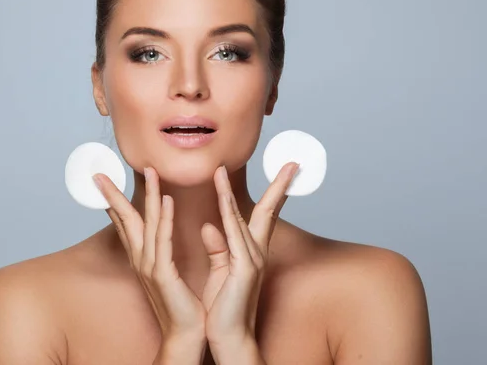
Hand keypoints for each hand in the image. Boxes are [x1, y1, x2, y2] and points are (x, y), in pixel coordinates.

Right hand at [93, 167, 206, 341]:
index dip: (115, 203)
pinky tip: (166, 200)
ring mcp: (150, 266)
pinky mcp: (163, 274)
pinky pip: (163, 241)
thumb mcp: (170, 270)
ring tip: (148, 172)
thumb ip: (166, 247)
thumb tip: (164, 227)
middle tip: (100, 175)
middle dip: (113, 196)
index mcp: (143, 258)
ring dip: (148, 196)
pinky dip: (163, 219)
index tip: (105, 183)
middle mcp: (141, 260)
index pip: (126, 224)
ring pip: (146, 223)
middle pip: (125, 220)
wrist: (187, 335)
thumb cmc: (182, 304)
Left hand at [200, 162, 299, 346]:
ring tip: (231, 166)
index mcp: (251, 252)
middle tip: (293, 164)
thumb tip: (209, 226)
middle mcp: (256, 252)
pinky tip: (221, 193)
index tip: (284, 174)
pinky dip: (227, 210)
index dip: (274, 194)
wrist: (228, 337)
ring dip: (236, 190)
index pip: (265, 217)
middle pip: (269, 212)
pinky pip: (234, 232)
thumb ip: (217, 248)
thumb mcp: (219, 272)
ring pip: (245, 216)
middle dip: (281, 187)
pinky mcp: (244, 268)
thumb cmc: (222, 308)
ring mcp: (252, 260)